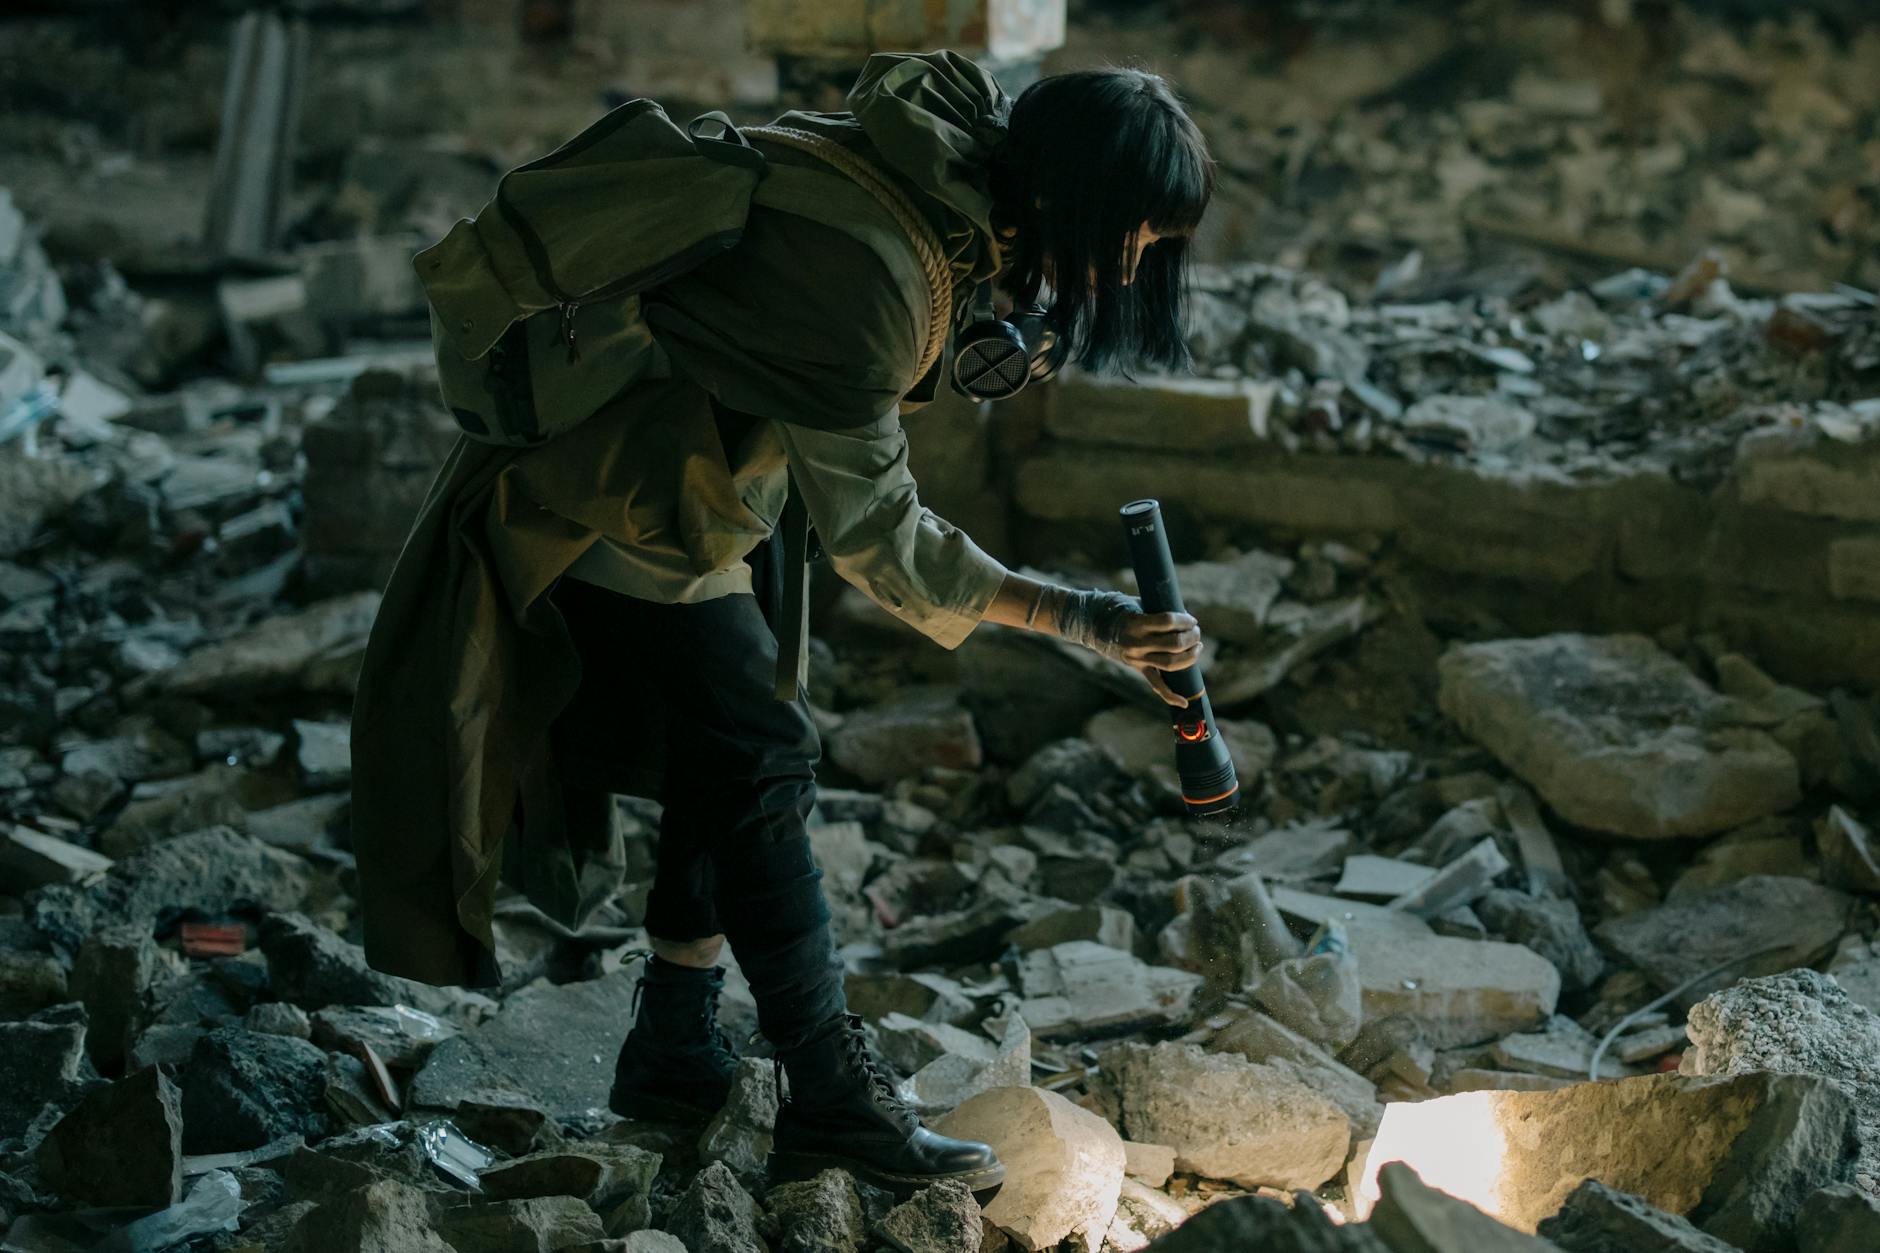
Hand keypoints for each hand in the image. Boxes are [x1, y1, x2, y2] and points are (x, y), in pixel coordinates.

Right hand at [1049, 588, 1203, 708]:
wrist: (1091, 625)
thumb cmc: (1118, 609)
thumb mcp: (1137, 604)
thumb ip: (1159, 612)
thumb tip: (1186, 620)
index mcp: (1135, 623)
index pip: (1167, 622)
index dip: (1184, 620)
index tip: (1190, 619)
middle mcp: (1136, 643)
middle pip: (1174, 643)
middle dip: (1191, 637)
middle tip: (1196, 631)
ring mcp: (1136, 658)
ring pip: (1171, 663)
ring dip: (1190, 656)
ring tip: (1197, 647)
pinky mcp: (1137, 668)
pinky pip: (1156, 685)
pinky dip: (1171, 695)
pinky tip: (1184, 702)